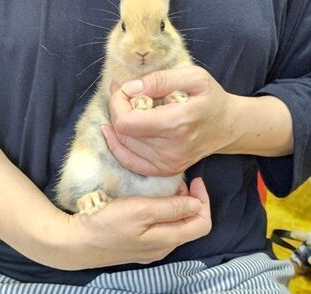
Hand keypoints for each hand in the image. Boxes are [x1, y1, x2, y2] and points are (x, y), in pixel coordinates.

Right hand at [65, 177, 210, 269]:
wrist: (77, 243)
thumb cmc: (108, 223)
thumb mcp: (141, 211)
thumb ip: (172, 208)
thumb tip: (197, 204)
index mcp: (168, 240)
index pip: (202, 223)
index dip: (204, 201)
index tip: (195, 181)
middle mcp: (164, 248)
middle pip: (190, 225)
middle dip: (191, 201)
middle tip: (180, 182)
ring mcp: (151, 249)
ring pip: (176, 226)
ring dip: (177, 206)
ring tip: (167, 188)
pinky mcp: (139, 245)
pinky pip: (162, 228)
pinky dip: (165, 213)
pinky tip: (152, 202)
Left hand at [102, 66, 237, 175]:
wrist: (226, 128)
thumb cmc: (211, 100)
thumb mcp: (194, 77)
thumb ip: (160, 80)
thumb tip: (129, 89)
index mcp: (175, 124)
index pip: (126, 121)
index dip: (117, 103)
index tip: (124, 89)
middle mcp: (169, 149)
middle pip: (122, 133)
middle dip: (117, 110)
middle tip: (125, 95)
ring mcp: (166, 163)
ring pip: (123, 145)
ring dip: (118, 125)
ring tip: (126, 108)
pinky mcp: (165, 169)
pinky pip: (130, 162)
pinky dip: (119, 147)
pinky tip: (114, 134)